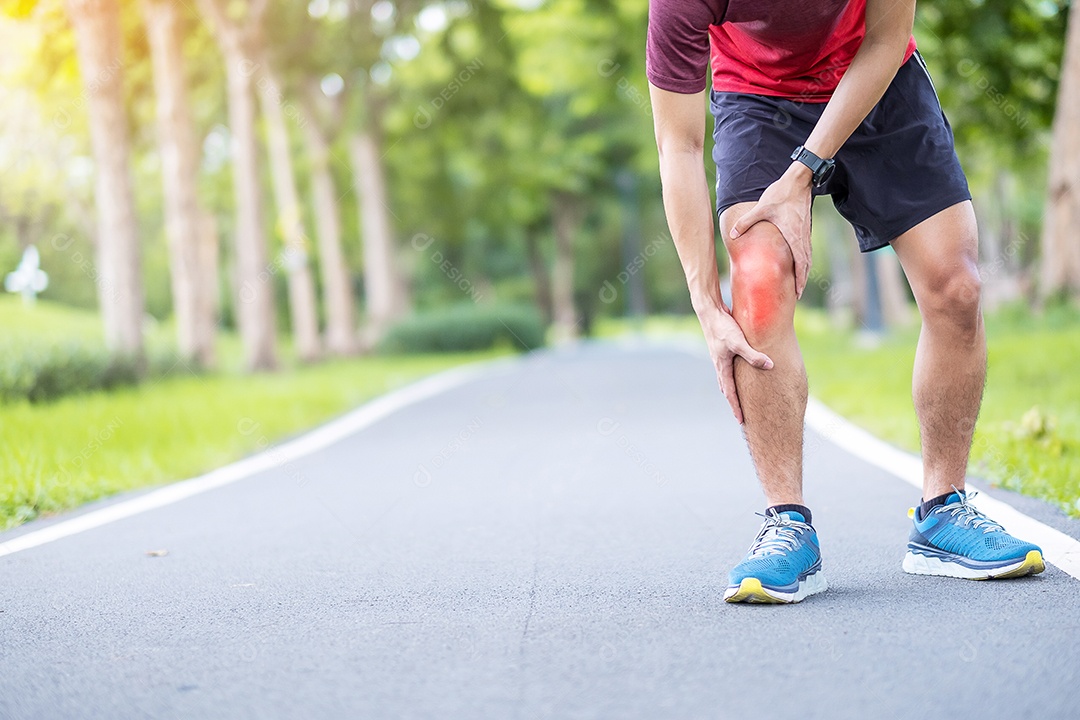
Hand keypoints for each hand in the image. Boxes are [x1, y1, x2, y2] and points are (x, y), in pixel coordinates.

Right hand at [697, 304, 773, 423]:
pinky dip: (732, 376)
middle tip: (740, 415)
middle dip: (733, 402)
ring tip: (739, 398)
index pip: (730, 393)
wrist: (709, 312)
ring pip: (726, 379)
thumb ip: (753, 354)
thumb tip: (770, 365)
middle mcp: (720, 364)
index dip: (736, 407)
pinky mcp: (723, 349)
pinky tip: (739, 372)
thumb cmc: (723, 327)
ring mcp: (720, 357)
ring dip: (731, 390)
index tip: (741, 420)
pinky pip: (728, 368)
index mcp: (722, 367)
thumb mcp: (739, 342)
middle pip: (726, 389)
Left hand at [729, 163, 813, 297]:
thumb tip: (732, 234)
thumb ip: (746, 222)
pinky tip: (798, 264)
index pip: (800, 265)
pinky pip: (806, 250)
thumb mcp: (761, 208)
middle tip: (796, 295)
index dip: (799, 280)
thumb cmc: (781, 194)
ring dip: (804, 272)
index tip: (797, 293)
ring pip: (808, 258)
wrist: (799, 179)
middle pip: (806, 265)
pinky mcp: (805, 228)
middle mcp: (802, 238)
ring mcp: (805, 233)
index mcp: (794, 237)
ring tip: (798, 284)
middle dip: (802, 281)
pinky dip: (804, 261)